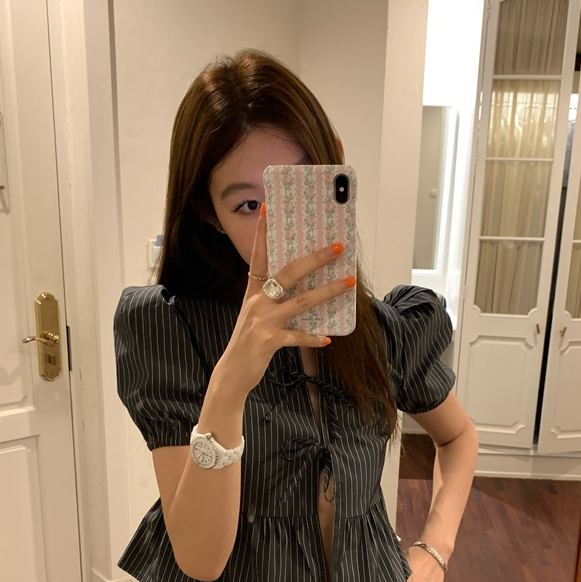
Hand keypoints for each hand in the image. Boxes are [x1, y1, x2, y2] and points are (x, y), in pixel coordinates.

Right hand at [217, 202, 353, 397]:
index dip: (264, 233)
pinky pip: (297, 336)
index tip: (269, 209)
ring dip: (327, 291)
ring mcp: (263, 321)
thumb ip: (272, 298)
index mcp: (252, 291)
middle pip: (289, 273)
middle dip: (315, 258)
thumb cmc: (248, 341)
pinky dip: (313, 337)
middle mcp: (257, 301)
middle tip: (337, 248)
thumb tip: (302, 284)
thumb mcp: (255, 313)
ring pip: (301, 301)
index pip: (258, 256)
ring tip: (348, 283)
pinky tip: (327, 338)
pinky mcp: (270, 341)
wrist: (232, 372)